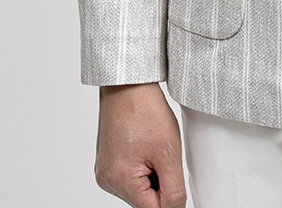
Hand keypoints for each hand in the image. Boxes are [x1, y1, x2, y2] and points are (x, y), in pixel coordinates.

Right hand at [94, 82, 186, 206]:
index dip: (170, 199)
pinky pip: (129, 176)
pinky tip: (146, 146)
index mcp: (120, 180)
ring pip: (137, 189)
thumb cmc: (145, 110)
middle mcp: (107, 180)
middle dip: (160, 184)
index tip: (176, 182)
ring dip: (151, 175)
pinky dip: (142, 167)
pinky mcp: (106, 162)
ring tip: (154, 147)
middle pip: (143, 201)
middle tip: (165, 156)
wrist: (128, 84)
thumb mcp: (169, 152)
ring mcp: (104, 171)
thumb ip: (173, 188)